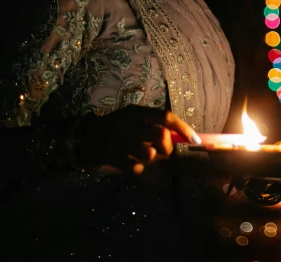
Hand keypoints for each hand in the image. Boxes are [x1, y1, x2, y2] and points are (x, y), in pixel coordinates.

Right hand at [77, 106, 193, 174]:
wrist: (83, 138)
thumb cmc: (115, 130)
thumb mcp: (133, 120)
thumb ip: (154, 125)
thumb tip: (182, 138)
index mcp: (135, 111)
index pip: (166, 116)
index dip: (184, 128)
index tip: (197, 140)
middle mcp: (127, 122)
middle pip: (161, 136)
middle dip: (167, 147)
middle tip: (162, 151)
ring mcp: (118, 139)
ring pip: (150, 154)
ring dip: (151, 159)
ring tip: (141, 156)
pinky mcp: (110, 156)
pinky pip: (136, 168)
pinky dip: (136, 168)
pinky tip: (127, 162)